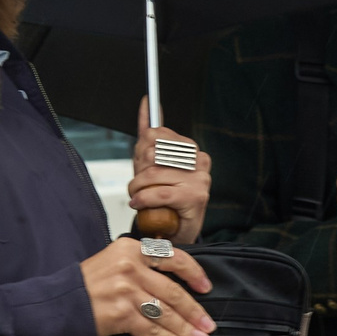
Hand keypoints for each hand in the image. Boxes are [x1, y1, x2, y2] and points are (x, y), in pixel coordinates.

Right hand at [81, 238, 213, 335]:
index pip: (174, 257)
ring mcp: (126, 291)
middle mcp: (130, 267)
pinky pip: (152, 330)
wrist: (61, 302)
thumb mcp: (115, 260)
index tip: (206, 287)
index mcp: (131, 249)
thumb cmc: (89, 283)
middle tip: (208, 324)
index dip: (194, 274)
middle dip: (194, 311)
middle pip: (173, 291)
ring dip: (186, 329)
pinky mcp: (121, 314)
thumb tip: (178, 282)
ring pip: (165, 313)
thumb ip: (144, 264)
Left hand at [127, 101, 209, 244]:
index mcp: (192, 149)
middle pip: (152, 152)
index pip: (157, 134)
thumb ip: (150, 136)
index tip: (141, 165)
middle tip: (139, 186)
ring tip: (138, 197)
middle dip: (138, 171)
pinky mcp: (195, 197)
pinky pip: (158, 192)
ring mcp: (200, 178)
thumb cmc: (164, 197)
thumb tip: (146, 104)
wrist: (176, 231)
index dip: (141, 151)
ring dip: (136, 188)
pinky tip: (139, 204)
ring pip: (152, 174)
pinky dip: (143, 199)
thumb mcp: (154, 164)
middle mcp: (200, 160)